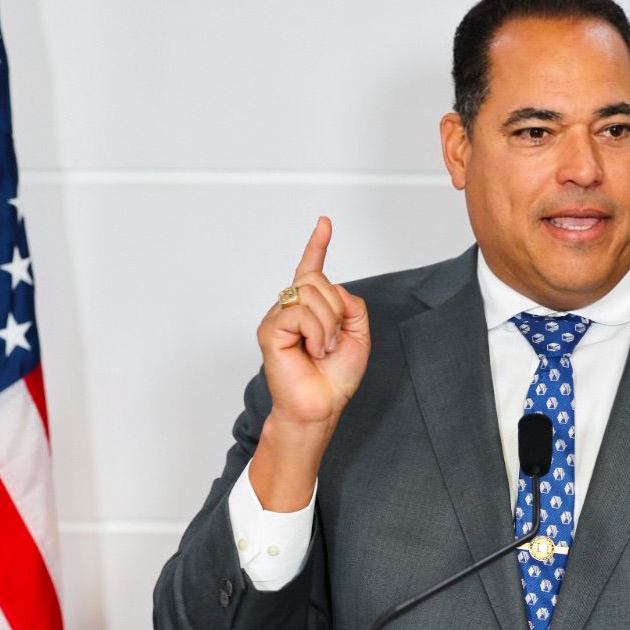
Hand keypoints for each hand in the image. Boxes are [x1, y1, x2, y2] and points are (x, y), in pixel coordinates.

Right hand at [257, 216, 370, 427]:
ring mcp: (278, 317)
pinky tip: (313, 351)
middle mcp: (291, 308)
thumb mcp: (358, 335)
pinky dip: (317, 332)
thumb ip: (352, 305)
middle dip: (336, 309)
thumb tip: (333, 287)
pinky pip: (300, 312)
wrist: (321, 406)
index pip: (311, 269)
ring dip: (329, 323)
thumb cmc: (335, 377)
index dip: (317, 245)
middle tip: (334, 341)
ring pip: (310, 292)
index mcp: (311, 308)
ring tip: (323, 349)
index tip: (324, 223)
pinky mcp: (270, 330)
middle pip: (317, 279)